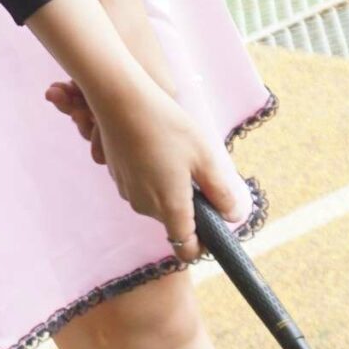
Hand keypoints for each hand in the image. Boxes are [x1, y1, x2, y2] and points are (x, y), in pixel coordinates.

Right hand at [47, 74, 245, 261]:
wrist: (120, 99)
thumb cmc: (167, 125)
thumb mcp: (204, 156)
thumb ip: (221, 191)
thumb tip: (232, 215)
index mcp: (169, 206)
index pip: (186, 249)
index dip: (202, 246)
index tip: (213, 228)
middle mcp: (145, 205)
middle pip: (172, 222)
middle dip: (188, 207)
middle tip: (199, 174)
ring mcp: (127, 191)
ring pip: (156, 203)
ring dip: (169, 190)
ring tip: (176, 156)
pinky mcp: (116, 175)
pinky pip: (140, 186)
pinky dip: (151, 176)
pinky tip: (156, 148)